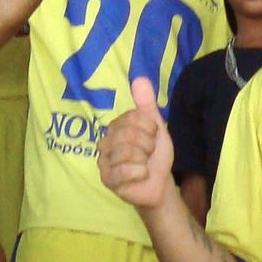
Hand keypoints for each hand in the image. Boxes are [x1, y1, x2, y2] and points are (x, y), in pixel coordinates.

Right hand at [97, 77, 176, 211]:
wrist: (158, 183)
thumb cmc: (154, 155)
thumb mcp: (155, 127)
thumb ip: (146, 104)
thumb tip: (139, 78)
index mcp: (116, 125)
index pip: (134, 117)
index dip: (150, 129)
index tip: (153, 138)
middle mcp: (105, 140)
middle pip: (129, 134)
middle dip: (147, 146)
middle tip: (148, 154)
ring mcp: (103, 160)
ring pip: (127, 152)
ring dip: (144, 161)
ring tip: (143, 165)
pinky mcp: (106, 179)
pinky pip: (123, 171)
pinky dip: (140, 173)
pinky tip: (140, 175)